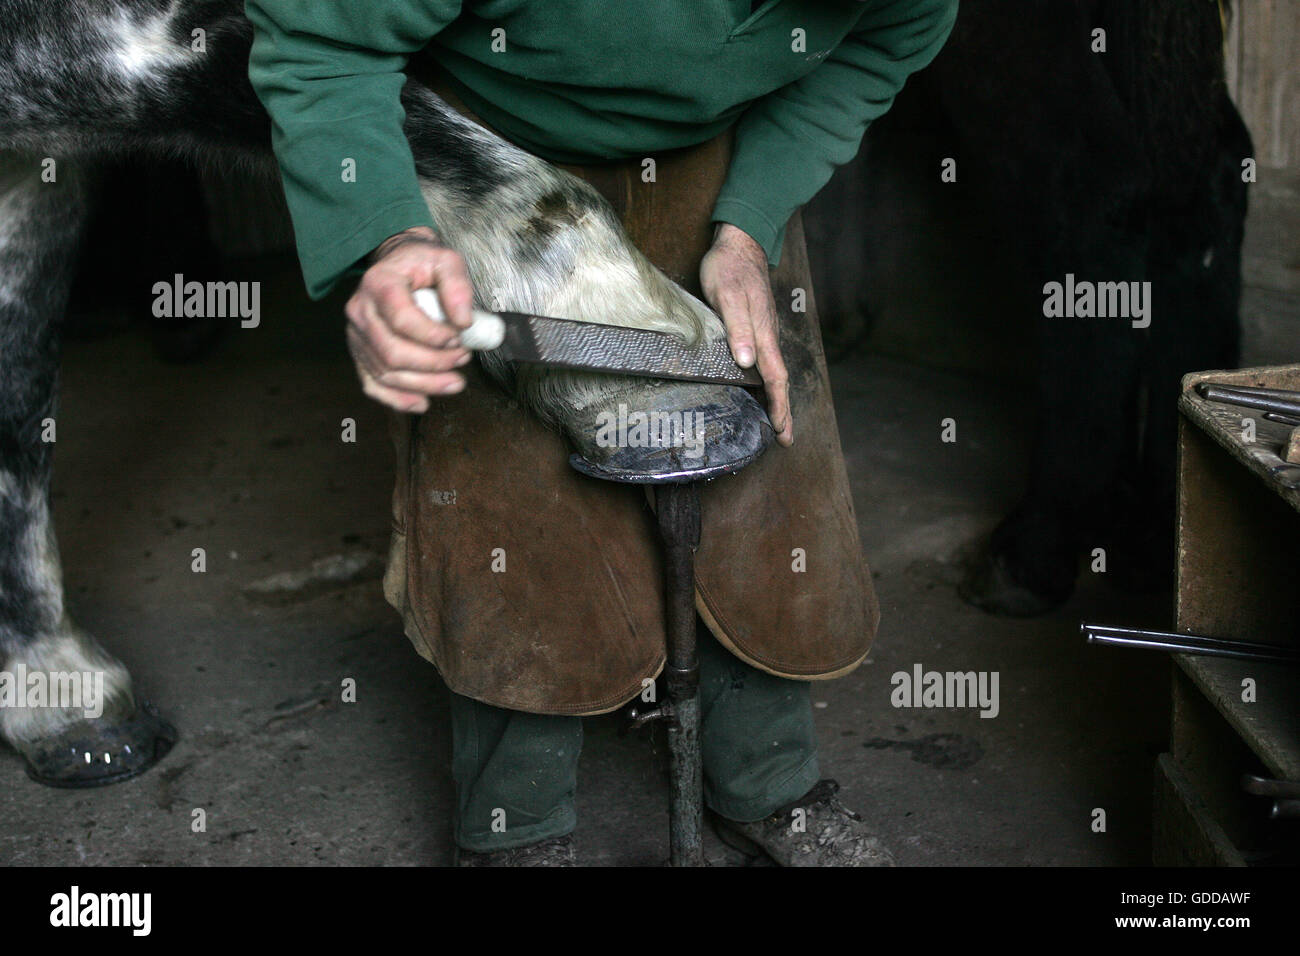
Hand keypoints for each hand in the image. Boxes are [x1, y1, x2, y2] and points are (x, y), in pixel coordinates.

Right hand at [344, 226, 475, 412]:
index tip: (458, 338)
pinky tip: (422, 402)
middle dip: (433, 364)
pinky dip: (398, 399)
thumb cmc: (421, 262)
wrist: (397, 262)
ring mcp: (357, 334)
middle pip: (393, 353)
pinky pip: (373, 384)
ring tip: (455, 382)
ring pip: (386, 373)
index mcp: (379, 283)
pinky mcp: (360, 352)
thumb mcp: (446, 260)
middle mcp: (360, 310)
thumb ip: (458, 286)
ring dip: (425, 384)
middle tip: (462, 359)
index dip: (433, 336)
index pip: (402, 320)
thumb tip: (464, 322)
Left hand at [700, 223, 792, 444]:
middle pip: (779, 381)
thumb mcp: (728, 296)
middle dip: (783, 410)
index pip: (775, 379)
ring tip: (777, 421)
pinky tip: (760, 386)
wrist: (739, 243)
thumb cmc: (730, 268)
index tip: (782, 431)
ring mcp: (763, 331)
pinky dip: (768, 381)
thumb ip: (738, 328)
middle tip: (785, 438)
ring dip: (777, 398)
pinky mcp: (756, 326)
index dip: (779, 406)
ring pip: (773, 372)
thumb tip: (747, 361)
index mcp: (762, 334)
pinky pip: (766, 361)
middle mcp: (766, 336)